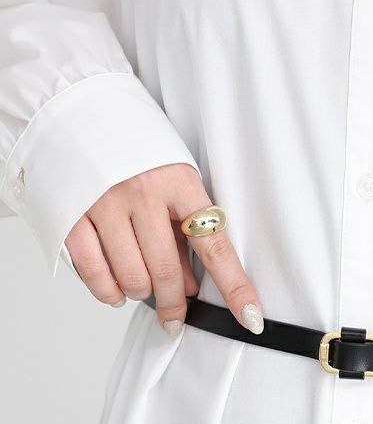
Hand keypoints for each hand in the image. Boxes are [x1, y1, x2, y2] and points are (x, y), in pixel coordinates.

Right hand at [64, 163, 263, 336]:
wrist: (75, 106)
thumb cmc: (134, 149)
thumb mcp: (173, 180)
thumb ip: (183, 233)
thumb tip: (192, 288)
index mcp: (178, 182)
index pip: (215, 247)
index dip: (235, 287)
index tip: (250, 317)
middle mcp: (142, 192)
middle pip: (167, 272)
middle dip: (176, 304)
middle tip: (177, 317)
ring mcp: (103, 202)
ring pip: (132, 279)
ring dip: (142, 294)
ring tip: (143, 286)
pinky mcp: (70, 214)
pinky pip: (94, 274)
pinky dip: (109, 292)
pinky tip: (117, 292)